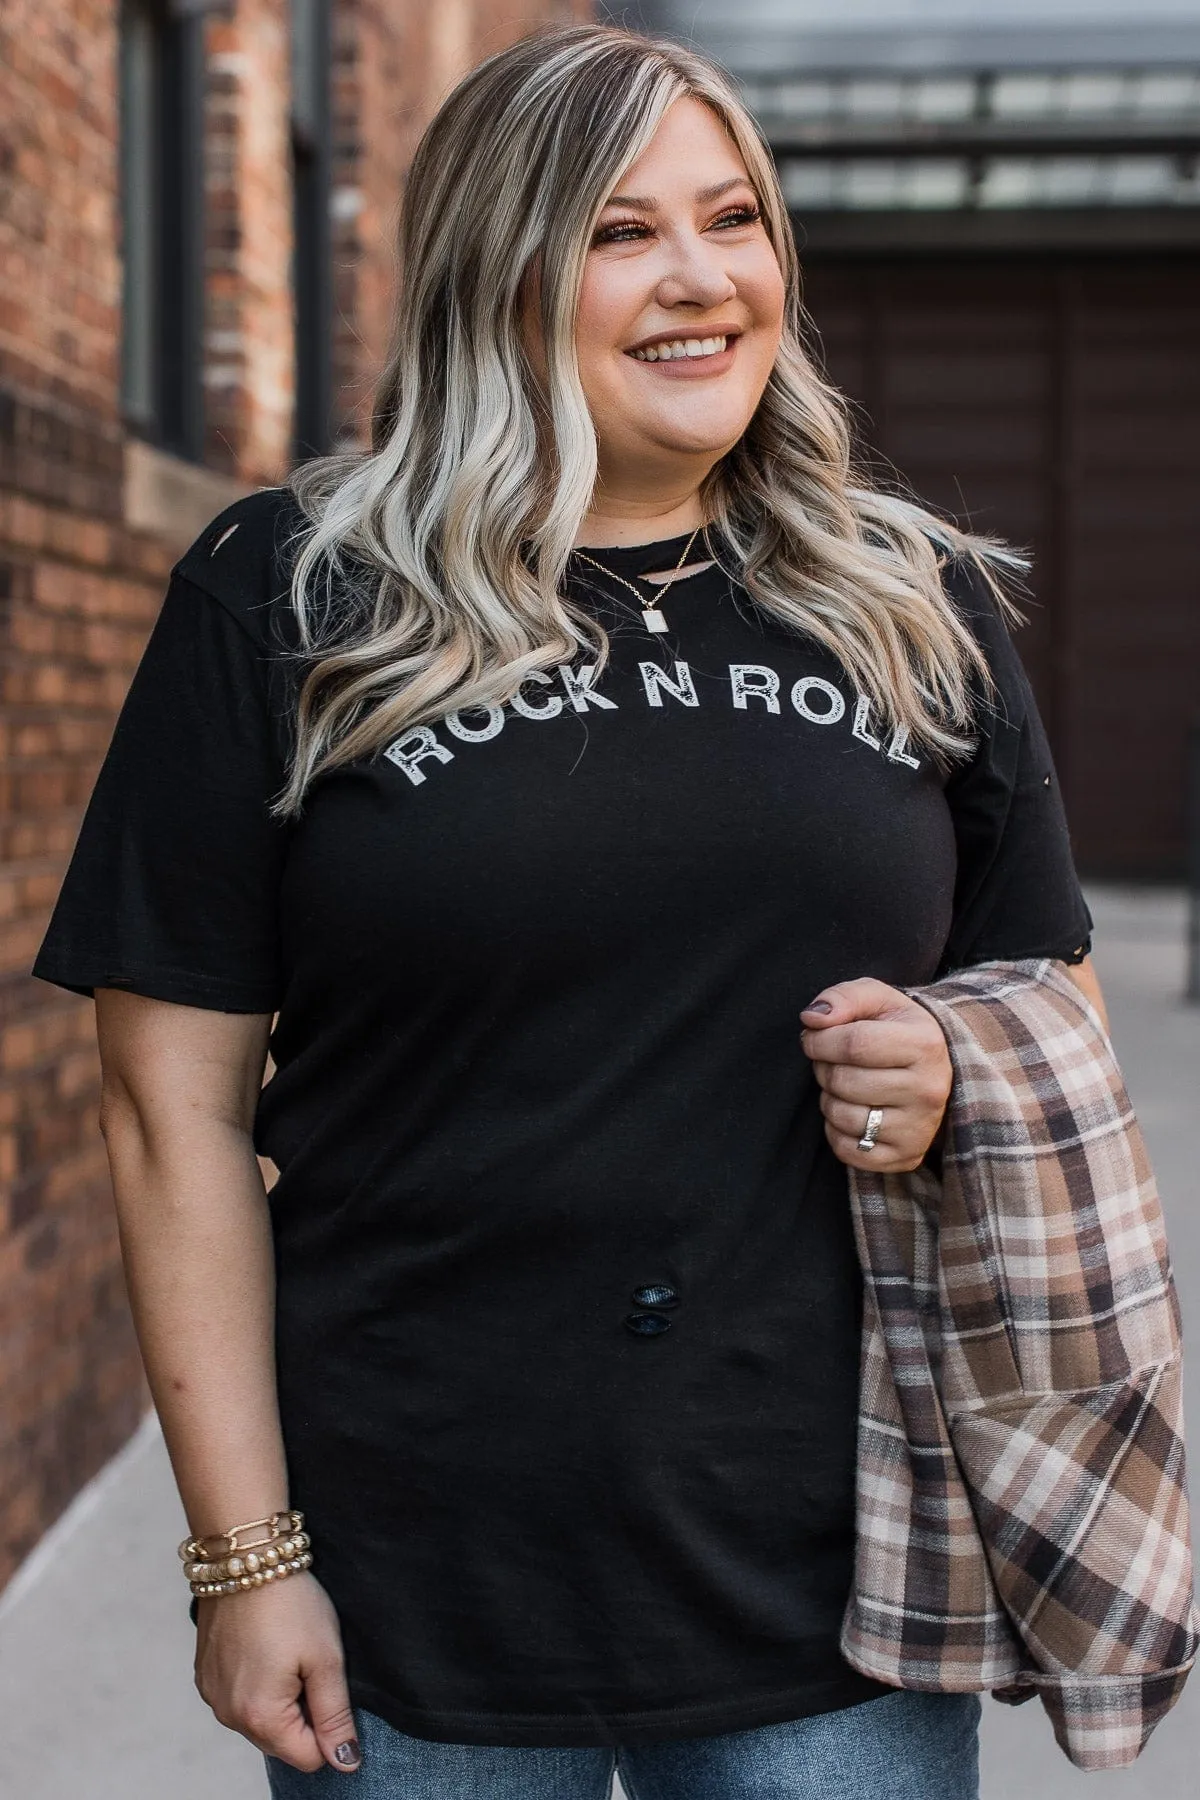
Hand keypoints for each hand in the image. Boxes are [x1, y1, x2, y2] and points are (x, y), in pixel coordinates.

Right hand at [194, 1572, 361, 1773]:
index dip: (329, 1728)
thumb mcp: (326, 1658)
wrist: (246, 1556)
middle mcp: (228, 1715)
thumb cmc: (291, 1604)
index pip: (308, 1758)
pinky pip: (238, 1698)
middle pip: (282, 1742)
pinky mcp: (204, 1676)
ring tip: (285, 1649)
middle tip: (308, 1662)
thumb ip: (335, 1716)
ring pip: (260, 1721)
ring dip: (279, 1699)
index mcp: (260, 1717)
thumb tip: (346, 1762)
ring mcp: (212, 1696)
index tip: (328, 1684)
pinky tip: (264, 1646)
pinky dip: (256, 1684)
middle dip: (303, 1713)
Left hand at [799, 977, 951, 1173]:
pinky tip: (852, 1111)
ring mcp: (919, 1128)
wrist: (931, 1072)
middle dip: (823, 1068)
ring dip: (828, 1099)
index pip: (854, 1044)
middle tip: (832, 1062)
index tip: (813, 1037)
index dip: (819, 1040)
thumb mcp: (877, 1000)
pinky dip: (835, 1131)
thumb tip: (812, 1019)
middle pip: (844, 1082)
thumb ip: (843, 997)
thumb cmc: (895, 1030)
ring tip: (844, 1086)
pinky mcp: (906, 1157)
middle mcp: (929, 1090)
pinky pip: (846, 1150)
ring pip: (842, 1117)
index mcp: (925, 1045)